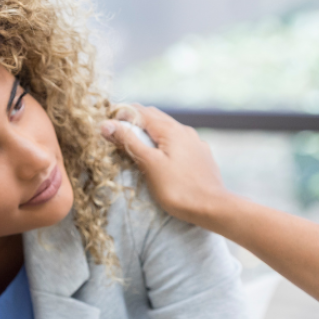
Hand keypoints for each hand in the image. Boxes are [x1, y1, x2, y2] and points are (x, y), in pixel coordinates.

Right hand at [100, 105, 227, 225]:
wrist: (212, 207)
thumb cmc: (178, 189)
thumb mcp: (149, 163)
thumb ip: (129, 141)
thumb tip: (106, 124)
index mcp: (170, 129)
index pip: (140, 111)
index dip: (122, 114)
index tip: (107, 124)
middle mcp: (185, 131)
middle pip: (155, 117)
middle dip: (135, 120)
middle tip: (118, 132)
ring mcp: (195, 143)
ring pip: (168, 130)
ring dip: (150, 131)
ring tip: (136, 144)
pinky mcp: (201, 156)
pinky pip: (179, 142)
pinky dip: (164, 143)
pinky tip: (162, 156)